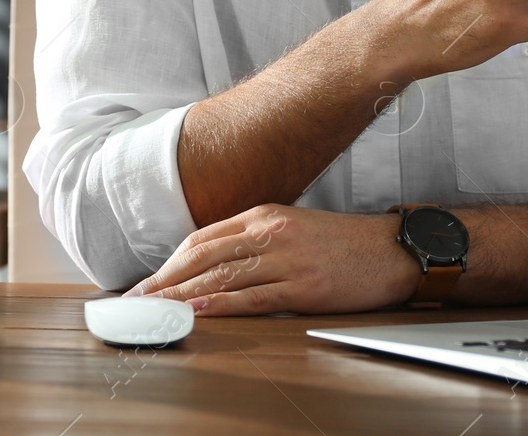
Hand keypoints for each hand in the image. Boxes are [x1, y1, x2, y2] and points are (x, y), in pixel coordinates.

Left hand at [122, 204, 421, 315]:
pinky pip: (251, 297)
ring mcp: (286, 258)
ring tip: (155, 311)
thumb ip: (252, 241)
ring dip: (182, 296)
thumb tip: (211, 265)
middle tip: (137, 301)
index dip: (169, 263)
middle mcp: (269, 232)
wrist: (390, 250)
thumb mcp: (291, 229)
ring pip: (220, 277)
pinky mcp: (303, 285)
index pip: (201, 238)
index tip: (147, 283)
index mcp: (263, 215)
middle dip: (164, 281)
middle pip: (202, 256)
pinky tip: (196, 312)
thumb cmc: (341, 243)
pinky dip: (219, 305)